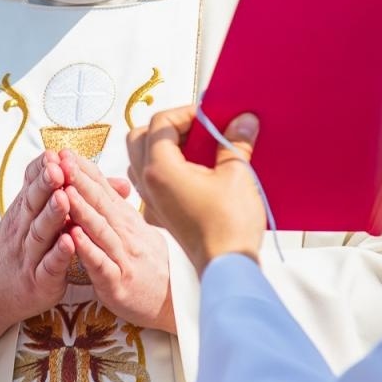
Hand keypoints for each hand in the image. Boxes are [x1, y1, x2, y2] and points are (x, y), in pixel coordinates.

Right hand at [0, 151, 75, 351]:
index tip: (55, 154)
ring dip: (52, 215)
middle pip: (34, 203)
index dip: (42, 170)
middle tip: (58, 168)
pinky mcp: (38, 281)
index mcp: (26, 210)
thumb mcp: (41, 217)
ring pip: (40, 233)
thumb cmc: (25, 247)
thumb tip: (121, 183)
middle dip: (46, 185)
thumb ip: (73, 195)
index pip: (31, 184)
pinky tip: (69, 243)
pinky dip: (58, 255)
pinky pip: (48, 267)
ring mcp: (30, 255)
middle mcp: (24, 228)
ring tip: (63, 198)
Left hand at [58, 150, 176, 333]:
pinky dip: (88, 249)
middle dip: (79, 180)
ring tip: (65, 190)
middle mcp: (125, 233)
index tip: (65, 151)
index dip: (84, 170)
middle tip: (60, 160)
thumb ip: (118, 208)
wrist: (173, 302)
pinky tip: (75, 236)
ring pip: (101, 229)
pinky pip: (102, 264)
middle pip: (100, 203)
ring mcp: (123, 257)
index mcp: (126, 220)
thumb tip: (106, 182)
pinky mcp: (119, 282)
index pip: (103, 189)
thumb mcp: (137, 231)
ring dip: (82, 209)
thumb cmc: (150, 265)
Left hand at [127, 106, 263, 273]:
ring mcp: (150, 200)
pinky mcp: (160, 214)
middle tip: (197, 129)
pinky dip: (164, 170)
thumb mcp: (237, 175)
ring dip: (162, 148)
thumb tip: (243, 120)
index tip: (209, 117)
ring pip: (140, 160)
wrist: (226, 267)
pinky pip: (150, 182)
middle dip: (166, 127)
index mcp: (160, 168)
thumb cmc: (229, 225)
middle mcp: (147, 182)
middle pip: (138, 137)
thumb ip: (235, 142)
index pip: (160, 122)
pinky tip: (192, 174)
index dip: (185, 113)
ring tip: (195, 150)